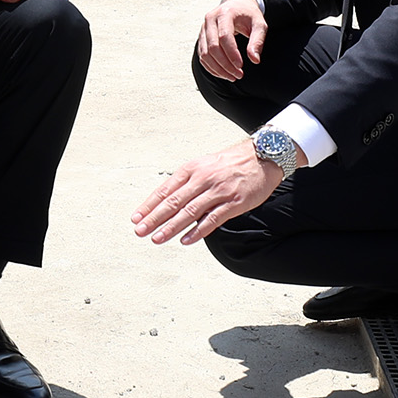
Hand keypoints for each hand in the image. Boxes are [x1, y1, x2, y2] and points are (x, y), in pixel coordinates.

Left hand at [131, 139, 290, 245]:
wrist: (262, 156)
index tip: (136, 218)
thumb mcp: (203, 166)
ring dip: (171, 227)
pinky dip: (198, 231)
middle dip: (154, 218)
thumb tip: (167, 201)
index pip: (165, 190)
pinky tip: (185, 240)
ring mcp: (218, 191)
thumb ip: (186, 182)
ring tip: (157, 238)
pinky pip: (212, 219)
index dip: (149, 205)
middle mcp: (202, 179)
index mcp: (191, 169)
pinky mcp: (234, 202)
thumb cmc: (229, 163)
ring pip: (189, 212)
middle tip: (139, 231)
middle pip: (173, 202)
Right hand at [197, 0, 266, 81]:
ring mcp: (203, 28)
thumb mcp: (259, 24)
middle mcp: (210, 20)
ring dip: (218, 68)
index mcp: (225, 14)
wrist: (237, 5)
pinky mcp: (201, 36)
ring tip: (232, 76)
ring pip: (205, 53)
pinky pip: (202, 55)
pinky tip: (223, 73)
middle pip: (213, 47)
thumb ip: (258, 41)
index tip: (241, 66)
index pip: (224, 37)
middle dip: (225, 64)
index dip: (232, 54)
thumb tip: (254, 60)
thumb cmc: (249, 15)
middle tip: (239, 75)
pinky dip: (211, 67)